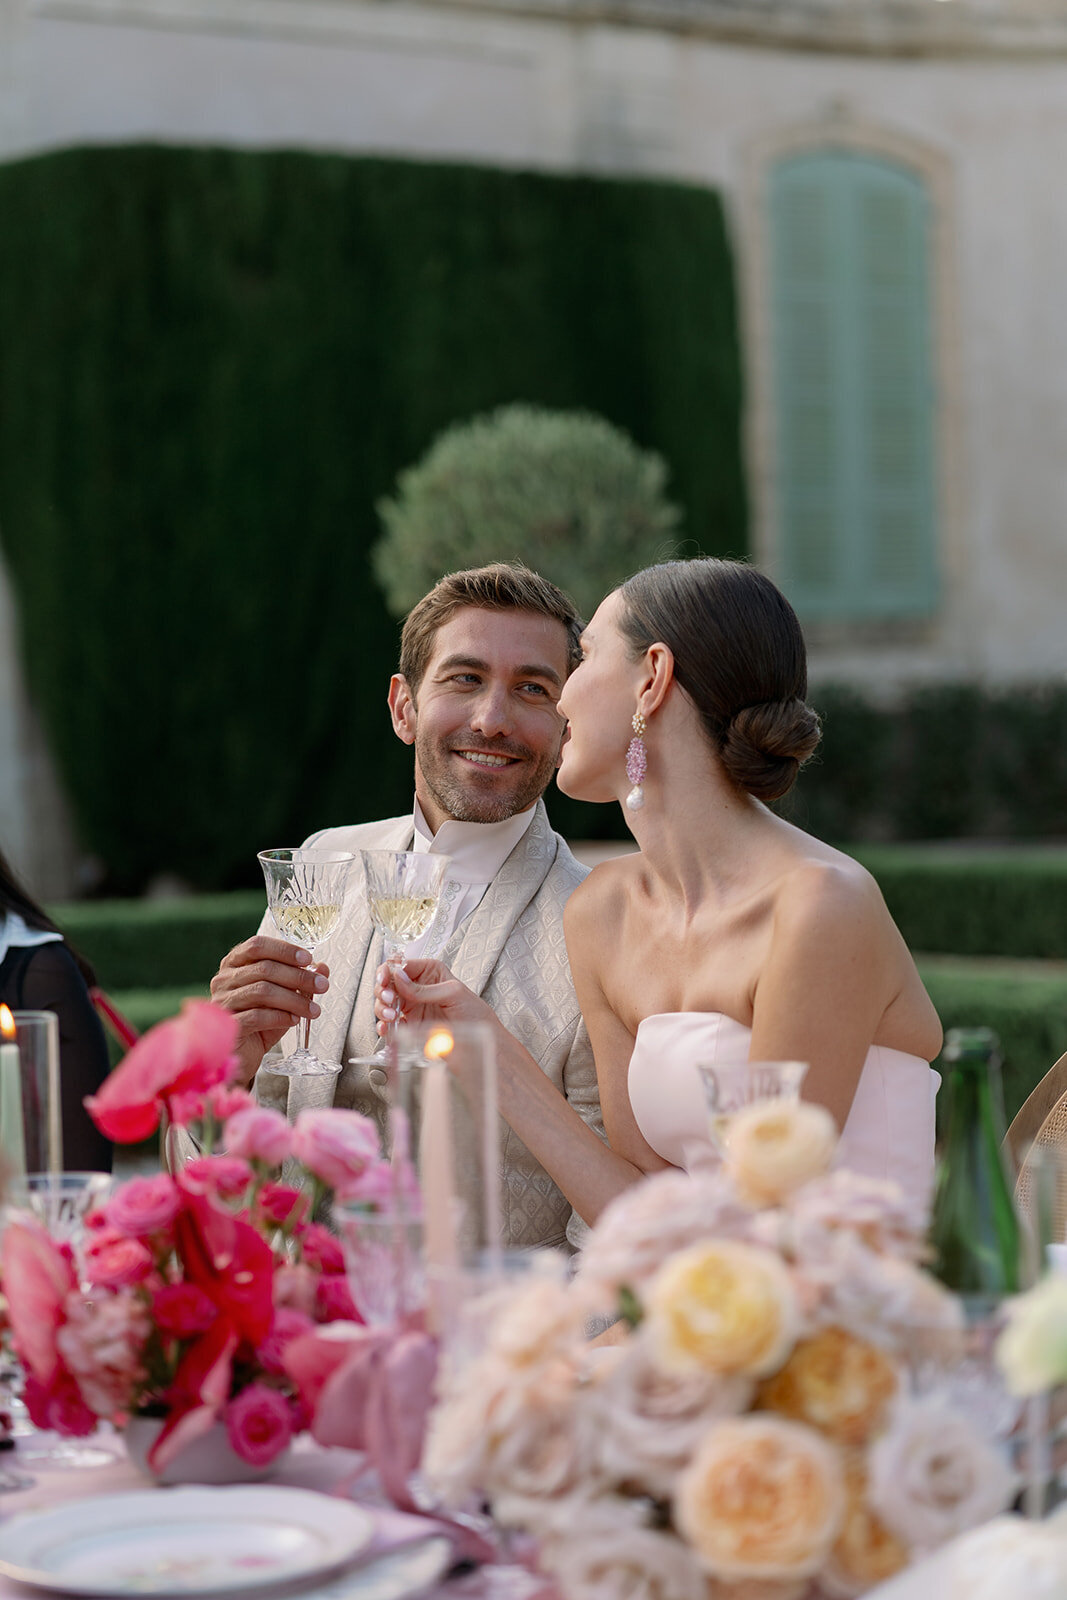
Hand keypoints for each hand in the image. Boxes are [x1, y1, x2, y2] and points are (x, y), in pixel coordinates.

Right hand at [210, 936, 329, 1084]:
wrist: (243, 1052)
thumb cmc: (261, 1021)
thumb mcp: (284, 997)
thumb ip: (300, 981)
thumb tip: (322, 968)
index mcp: (235, 964)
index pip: (257, 945)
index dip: (284, 950)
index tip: (308, 959)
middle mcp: (224, 979)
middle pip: (264, 969)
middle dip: (298, 977)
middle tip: (322, 986)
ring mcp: (223, 1002)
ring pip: (262, 991)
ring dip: (294, 999)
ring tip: (313, 1009)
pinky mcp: (228, 1024)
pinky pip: (256, 1016)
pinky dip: (280, 1017)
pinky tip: (294, 1020)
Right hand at [374, 957, 492, 1036]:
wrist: (483, 1041)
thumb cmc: (475, 1013)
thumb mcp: (453, 993)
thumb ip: (425, 988)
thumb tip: (399, 978)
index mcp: (430, 972)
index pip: (400, 965)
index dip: (388, 971)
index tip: (385, 980)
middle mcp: (418, 988)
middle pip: (387, 983)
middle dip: (383, 991)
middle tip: (389, 1000)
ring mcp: (412, 1007)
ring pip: (385, 1003)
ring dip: (382, 1008)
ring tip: (391, 1016)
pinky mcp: (410, 1025)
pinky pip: (389, 1023)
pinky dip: (384, 1026)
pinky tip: (387, 1028)